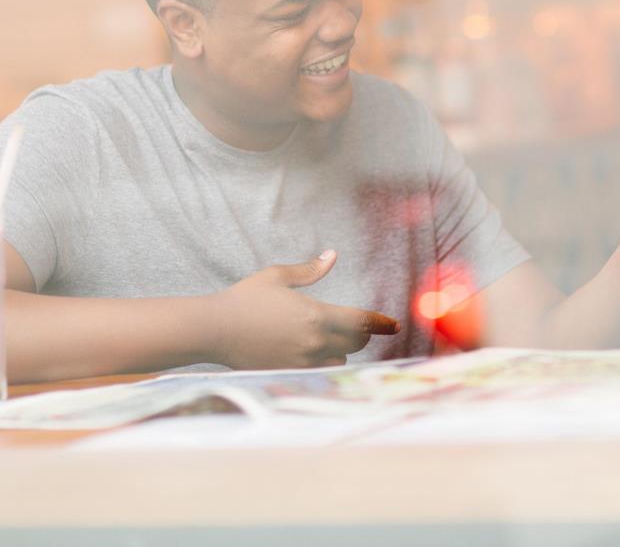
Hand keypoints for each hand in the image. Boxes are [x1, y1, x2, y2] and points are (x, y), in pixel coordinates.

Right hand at [210, 251, 399, 368]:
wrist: (214, 330)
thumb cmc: (245, 299)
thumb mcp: (278, 277)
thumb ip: (309, 270)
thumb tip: (332, 256)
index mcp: (315, 315)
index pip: (361, 322)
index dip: (381, 323)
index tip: (394, 325)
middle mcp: (314, 343)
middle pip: (355, 343)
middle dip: (361, 333)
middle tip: (358, 325)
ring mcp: (301, 362)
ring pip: (339, 359)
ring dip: (341, 349)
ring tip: (329, 336)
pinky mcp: (288, 374)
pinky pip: (318, 371)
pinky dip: (323, 362)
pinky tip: (314, 352)